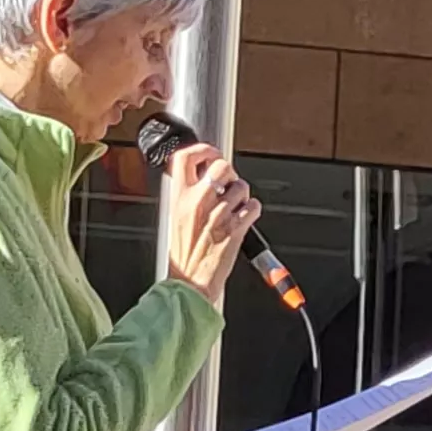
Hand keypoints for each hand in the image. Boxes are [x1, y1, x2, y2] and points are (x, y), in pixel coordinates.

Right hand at [157, 144, 260, 304]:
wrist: (190, 281)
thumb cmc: (185, 253)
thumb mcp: (177, 216)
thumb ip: (189, 193)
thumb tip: (204, 173)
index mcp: (179, 198)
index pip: (185, 157)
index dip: (203, 149)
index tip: (212, 153)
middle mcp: (198, 202)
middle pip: (221, 165)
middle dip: (230, 172)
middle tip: (229, 184)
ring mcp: (218, 214)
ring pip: (242, 187)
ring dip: (243, 196)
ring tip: (234, 210)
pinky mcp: (236, 228)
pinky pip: (254, 206)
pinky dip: (253, 211)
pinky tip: (243, 219)